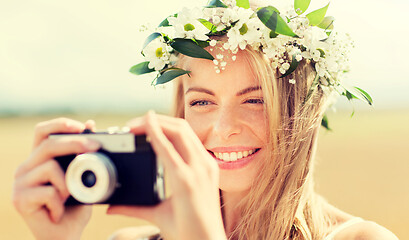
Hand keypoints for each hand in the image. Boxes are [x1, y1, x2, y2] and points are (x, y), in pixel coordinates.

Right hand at [12, 118, 99, 239]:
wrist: (65, 236)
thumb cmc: (73, 207)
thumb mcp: (83, 177)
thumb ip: (84, 153)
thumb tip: (90, 123)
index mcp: (39, 160)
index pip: (43, 131)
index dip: (61, 124)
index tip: (84, 127)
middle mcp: (25, 168)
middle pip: (48, 144)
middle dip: (75, 143)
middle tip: (96, 148)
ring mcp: (20, 183)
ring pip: (50, 167)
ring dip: (68, 184)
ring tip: (68, 199)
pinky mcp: (19, 200)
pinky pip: (48, 192)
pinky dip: (61, 203)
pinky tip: (58, 212)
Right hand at [107, 111, 225, 239]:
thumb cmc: (187, 233)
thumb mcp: (158, 217)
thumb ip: (133, 208)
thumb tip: (109, 207)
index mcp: (184, 181)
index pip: (165, 145)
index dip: (151, 128)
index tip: (139, 120)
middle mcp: (199, 168)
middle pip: (179, 130)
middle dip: (157, 121)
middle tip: (137, 123)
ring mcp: (208, 165)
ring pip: (188, 132)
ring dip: (168, 124)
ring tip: (149, 125)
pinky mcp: (211, 166)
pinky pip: (195, 141)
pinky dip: (179, 133)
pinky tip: (167, 135)